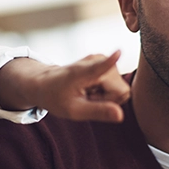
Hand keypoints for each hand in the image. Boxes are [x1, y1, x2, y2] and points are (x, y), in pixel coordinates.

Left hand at [0, 51, 130, 122]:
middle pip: (121, 90)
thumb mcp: (74, 111)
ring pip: (121, 88)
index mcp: (83, 72)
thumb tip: (120, 115)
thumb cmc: (56, 96)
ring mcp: (102, 59)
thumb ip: (98, 112)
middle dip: (108, 100)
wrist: (47, 83)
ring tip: (87, 92)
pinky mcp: (105, 61)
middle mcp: (96, 60)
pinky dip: (105, 90)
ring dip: (106, 96)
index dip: (111, 62)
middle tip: (88, 98)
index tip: (118, 53)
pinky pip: (117, 85)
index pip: (101, 66)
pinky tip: (91, 88)